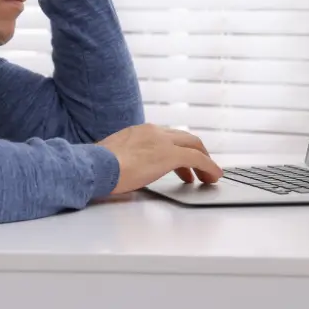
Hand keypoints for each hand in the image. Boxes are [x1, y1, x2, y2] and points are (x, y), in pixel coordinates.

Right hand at [97, 124, 222, 194]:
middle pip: (185, 138)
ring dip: (203, 161)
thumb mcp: (112, 157)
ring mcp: (162, 141)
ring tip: (206, 177)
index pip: (167, 136)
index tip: (180, 163)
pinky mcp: (169, 155)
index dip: (178, 149)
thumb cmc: (96, 167)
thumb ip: (124, 158)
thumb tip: (123, 169)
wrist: (94, 166)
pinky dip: (209, 167)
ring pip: (194, 145)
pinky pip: (198, 159)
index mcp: (138, 130)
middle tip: (199, 169)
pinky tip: (214, 178)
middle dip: (196, 153)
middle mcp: (153, 131)